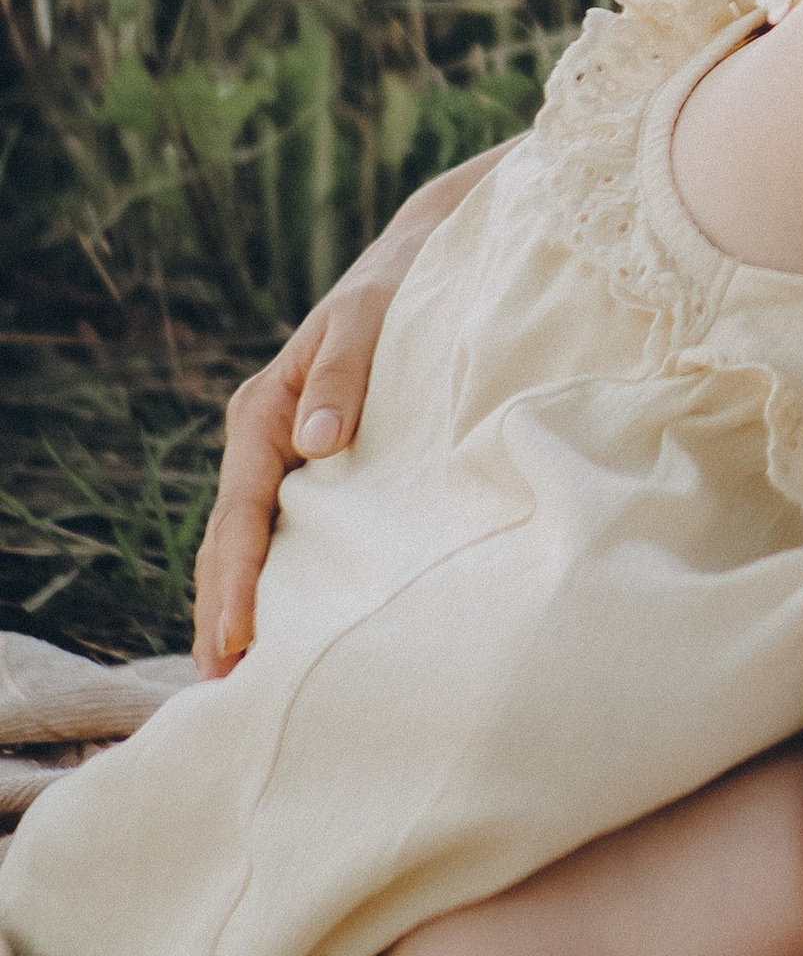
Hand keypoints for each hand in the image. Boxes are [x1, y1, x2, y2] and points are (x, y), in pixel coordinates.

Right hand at [190, 146, 509, 674]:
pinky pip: (296, 537)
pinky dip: (286, 585)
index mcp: (262, 414)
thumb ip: (346, 375)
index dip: (235, 580)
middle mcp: (268, 444)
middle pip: (234, 545)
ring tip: (247, 685)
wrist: (426, 263)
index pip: (240, 514)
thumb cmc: (397, 290)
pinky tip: (296, 632)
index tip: (237, 638)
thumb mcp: (369, 317)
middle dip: (224, 616)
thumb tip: (316, 442)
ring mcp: (294, 463)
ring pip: (259, 549)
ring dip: (249, 610)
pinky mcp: (327, 474)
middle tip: (224, 692)